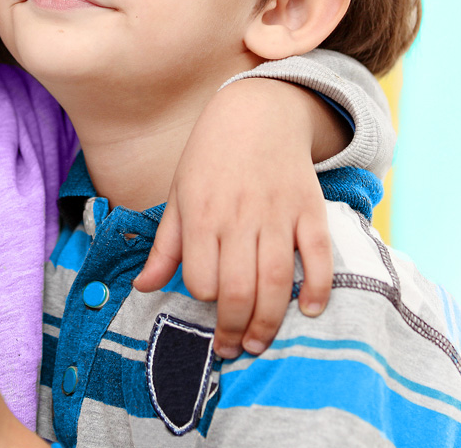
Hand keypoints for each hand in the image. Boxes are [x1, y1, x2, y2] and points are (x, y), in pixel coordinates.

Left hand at [133, 78, 334, 358]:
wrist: (257, 112)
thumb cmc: (209, 157)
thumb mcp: (178, 195)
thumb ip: (164, 246)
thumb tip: (142, 288)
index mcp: (202, 215)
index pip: (201, 278)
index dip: (203, 300)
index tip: (206, 308)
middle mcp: (239, 218)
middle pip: (239, 289)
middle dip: (235, 329)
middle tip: (234, 348)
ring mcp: (277, 215)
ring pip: (277, 280)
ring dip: (270, 321)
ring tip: (260, 343)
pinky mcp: (309, 210)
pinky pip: (318, 257)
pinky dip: (318, 288)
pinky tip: (309, 310)